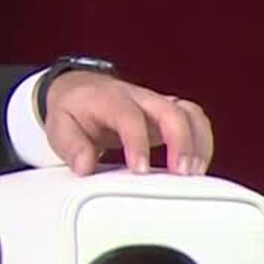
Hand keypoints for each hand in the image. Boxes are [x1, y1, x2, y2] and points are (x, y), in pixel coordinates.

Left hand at [42, 71, 214, 176]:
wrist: (78, 89)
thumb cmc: (73, 111)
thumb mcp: (60, 127)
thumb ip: (72, 146)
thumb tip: (85, 165)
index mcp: (110, 99)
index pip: (129, 116)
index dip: (137, 143)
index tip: (140, 171)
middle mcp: (138, 98)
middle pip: (170, 110)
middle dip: (181, 142)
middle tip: (181, 174)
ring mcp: (156, 104)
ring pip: (189, 113)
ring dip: (198, 142)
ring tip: (195, 173)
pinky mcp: (167, 114)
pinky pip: (195, 120)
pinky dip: (203, 142)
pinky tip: (198, 166)